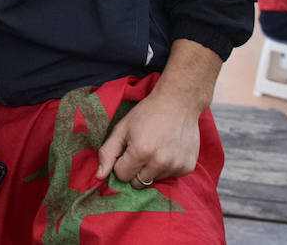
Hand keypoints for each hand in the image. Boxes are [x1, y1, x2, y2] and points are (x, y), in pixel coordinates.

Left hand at [94, 39, 219, 189]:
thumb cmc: (147, 113)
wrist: (178, 102)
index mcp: (141, 152)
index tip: (127, 150)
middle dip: (135, 170)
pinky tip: (168, 150)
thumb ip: (108, 153)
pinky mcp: (187, 168)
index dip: (121, 163)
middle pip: (138, 183)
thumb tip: (99, 176)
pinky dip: (166, 167)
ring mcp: (176, 166)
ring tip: (156, 148)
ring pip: (154, 180)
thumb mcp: (122, 128)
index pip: (122, 175)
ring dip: (151, 169)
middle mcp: (160, 162)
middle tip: (141, 150)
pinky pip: (170, 177)